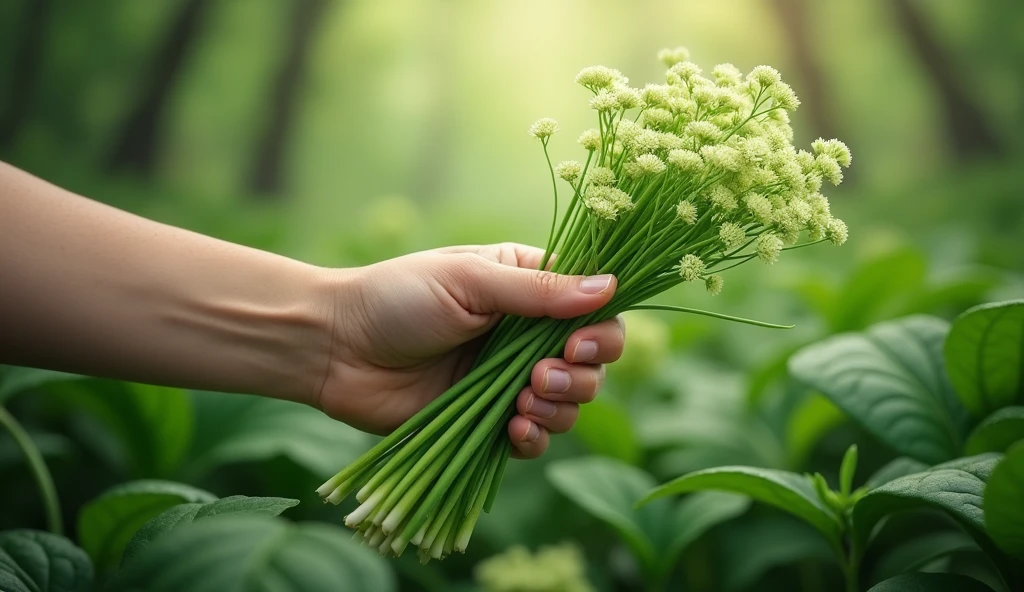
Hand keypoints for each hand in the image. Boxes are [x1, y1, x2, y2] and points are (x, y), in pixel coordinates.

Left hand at [316, 243, 624, 458]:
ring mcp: (508, 379)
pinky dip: (536, 437)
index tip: (578, 343)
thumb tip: (610, 286)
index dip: (601, 331)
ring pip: (570, 403)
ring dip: (560, 407)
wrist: (336, 347)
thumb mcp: (469, 280)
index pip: (594, 309)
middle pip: (593, 362)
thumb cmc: (396, 297)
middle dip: (581, 375)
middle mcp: (525, 334)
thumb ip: (538, 290)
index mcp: (527, 286)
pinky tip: (515, 427)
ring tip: (523, 400)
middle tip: (540, 376)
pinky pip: (535, 438)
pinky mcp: (487, 420)